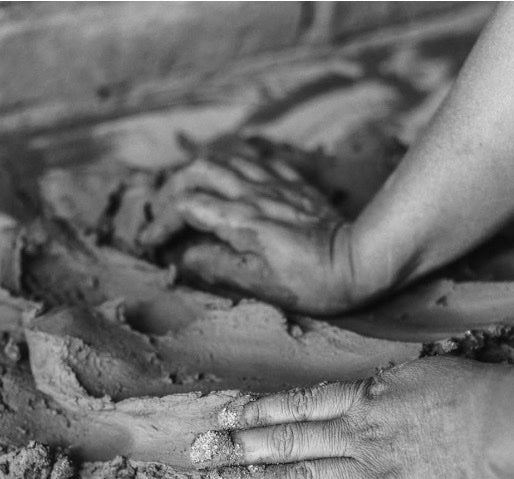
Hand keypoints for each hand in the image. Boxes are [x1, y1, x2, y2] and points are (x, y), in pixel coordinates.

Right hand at [139, 139, 359, 314]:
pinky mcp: (292, 182)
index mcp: (242, 220)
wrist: (360, 262)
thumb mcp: (261, 285)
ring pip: (225, 159)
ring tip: (192, 195)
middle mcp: (254, 193)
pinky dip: (232, 165)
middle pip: (199, 170)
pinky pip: (254, 158)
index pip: (186, 206)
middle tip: (168, 213)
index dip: (163, 222)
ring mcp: (274, 183)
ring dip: (201, 173)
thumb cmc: (313, 282)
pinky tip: (230, 180)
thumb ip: (218, 266)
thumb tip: (185, 257)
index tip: (152, 241)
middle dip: (175, 188)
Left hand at [192, 356, 513, 478]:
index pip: (296, 404)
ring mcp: (367, 473)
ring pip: (296, 478)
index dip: (255, 409)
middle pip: (282, 440)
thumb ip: (387, 387)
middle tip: (194, 452)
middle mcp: (355, 435)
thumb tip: (370, 392)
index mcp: (365, 398)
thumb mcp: (423, 374)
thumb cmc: (476, 395)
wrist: (507, 430)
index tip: (221, 412)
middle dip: (234, 446)